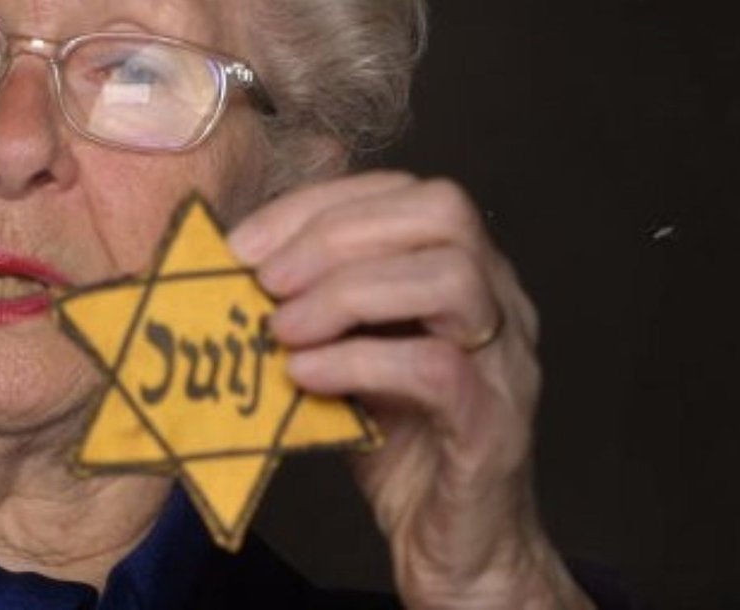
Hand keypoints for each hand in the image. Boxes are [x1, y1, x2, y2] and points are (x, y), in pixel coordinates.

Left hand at [228, 172, 590, 608]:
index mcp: (466, 270)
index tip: (245, 243)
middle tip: (266, 281)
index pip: (402, 191)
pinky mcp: (494, 427)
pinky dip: (360, 361)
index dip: (317, 205)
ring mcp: (507, 362)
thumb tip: (232, 263)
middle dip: (337, 235)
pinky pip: (438, 370)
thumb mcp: (349, 353)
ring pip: (451, 277)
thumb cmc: (400, 446)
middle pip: (442, 211)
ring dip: (350, 292)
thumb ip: (313, 303)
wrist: (455, 548)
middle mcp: (501, 302)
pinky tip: (306, 375)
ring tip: (283, 330)